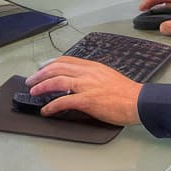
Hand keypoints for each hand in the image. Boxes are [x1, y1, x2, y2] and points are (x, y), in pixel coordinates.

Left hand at [25, 56, 144, 126]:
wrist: (140, 101)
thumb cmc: (127, 93)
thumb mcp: (108, 77)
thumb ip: (93, 77)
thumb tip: (81, 83)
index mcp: (93, 67)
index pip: (66, 60)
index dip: (51, 64)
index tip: (42, 68)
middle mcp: (88, 73)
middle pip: (57, 68)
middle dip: (40, 74)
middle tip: (31, 80)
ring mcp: (87, 86)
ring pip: (57, 81)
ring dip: (42, 86)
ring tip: (33, 91)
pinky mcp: (88, 100)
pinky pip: (64, 101)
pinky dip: (51, 106)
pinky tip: (46, 110)